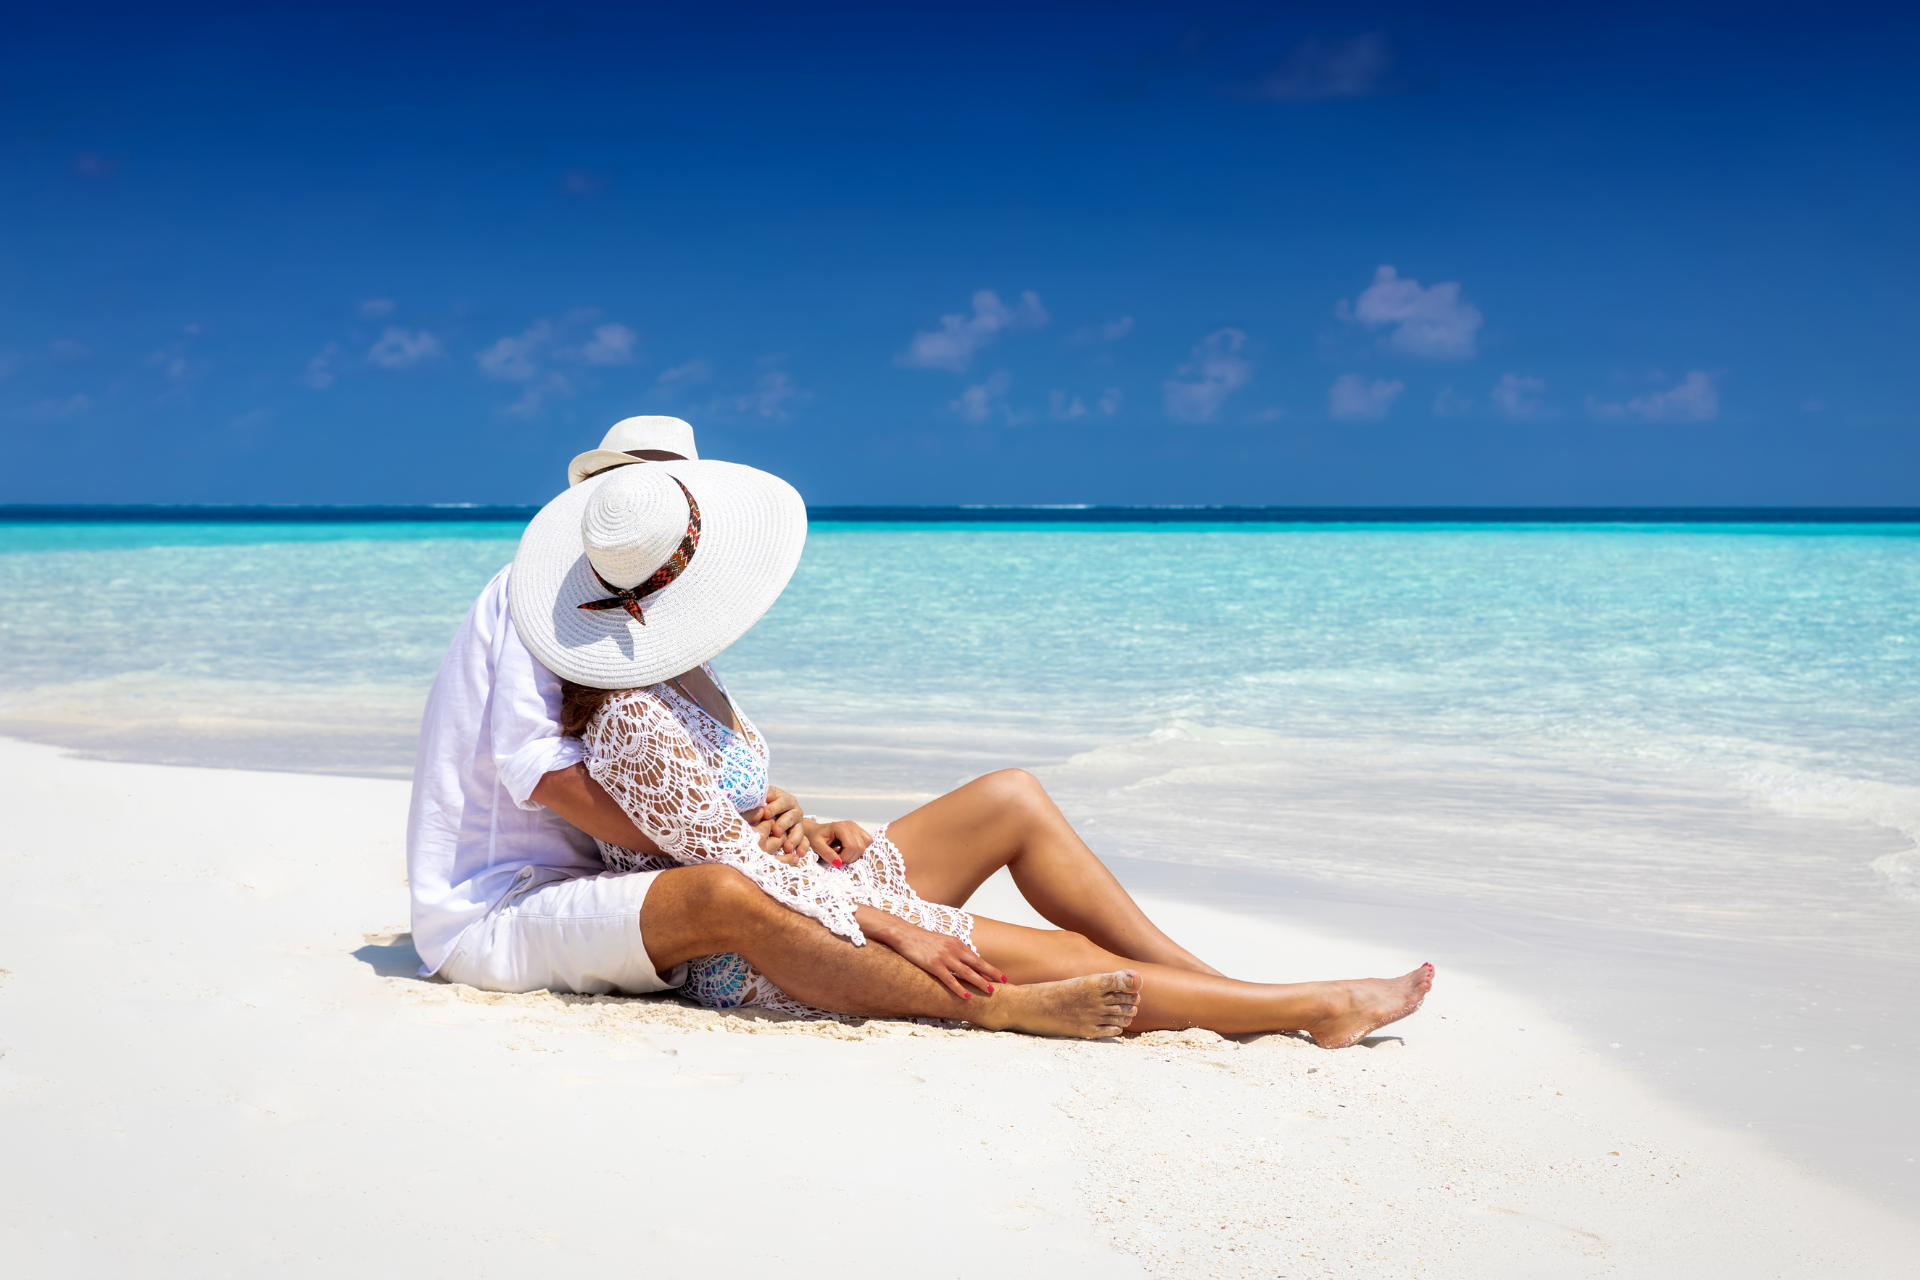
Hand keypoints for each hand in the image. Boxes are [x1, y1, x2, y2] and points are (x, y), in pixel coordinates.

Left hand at [743, 786, 805, 857]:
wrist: (769, 816)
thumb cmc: (762, 806)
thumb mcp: (762, 799)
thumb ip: (763, 796)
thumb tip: (768, 796)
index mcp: (786, 800)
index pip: (782, 802)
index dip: (774, 807)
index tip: (765, 813)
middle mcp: (795, 811)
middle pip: (791, 817)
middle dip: (783, 824)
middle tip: (776, 831)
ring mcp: (798, 824)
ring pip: (798, 830)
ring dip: (794, 839)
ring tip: (788, 847)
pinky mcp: (800, 835)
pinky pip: (804, 842)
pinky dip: (803, 847)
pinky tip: (799, 854)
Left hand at [805, 818, 871, 868]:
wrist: (817, 831)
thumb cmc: (816, 837)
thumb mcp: (817, 846)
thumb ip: (827, 854)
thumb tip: (839, 863)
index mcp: (840, 827)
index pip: (851, 846)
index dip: (844, 857)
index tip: (835, 858)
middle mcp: (851, 825)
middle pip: (860, 847)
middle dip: (850, 857)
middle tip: (839, 857)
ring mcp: (857, 827)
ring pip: (865, 846)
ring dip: (855, 854)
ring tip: (844, 852)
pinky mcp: (860, 830)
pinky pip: (868, 842)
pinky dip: (860, 849)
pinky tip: (850, 849)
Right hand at [855, 906, 1006, 1000]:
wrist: (904, 933)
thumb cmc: (922, 938)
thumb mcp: (943, 941)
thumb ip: (954, 950)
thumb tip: (965, 961)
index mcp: (957, 943)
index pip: (977, 958)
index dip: (990, 968)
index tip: (1001, 976)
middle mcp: (954, 949)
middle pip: (977, 964)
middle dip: (991, 974)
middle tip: (1003, 983)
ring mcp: (944, 957)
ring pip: (966, 972)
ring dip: (979, 982)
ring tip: (989, 990)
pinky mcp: (933, 965)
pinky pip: (949, 979)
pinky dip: (959, 988)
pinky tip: (967, 996)